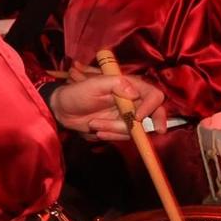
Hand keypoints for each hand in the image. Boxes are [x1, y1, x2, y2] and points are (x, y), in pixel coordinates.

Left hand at [50, 73, 166, 139]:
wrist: (62, 110)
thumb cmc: (77, 93)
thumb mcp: (94, 85)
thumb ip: (115, 84)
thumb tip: (134, 93)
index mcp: (130, 86)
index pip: (153, 95)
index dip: (151, 106)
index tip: (138, 117)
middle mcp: (133, 101)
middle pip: (155, 112)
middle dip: (155, 122)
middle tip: (158, 131)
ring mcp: (127, 116)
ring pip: (135, 128)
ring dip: (115, 129)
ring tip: (94, 124)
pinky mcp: (120, 127)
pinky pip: (124, 136)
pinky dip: (111, 135)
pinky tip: (98, 131)